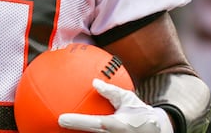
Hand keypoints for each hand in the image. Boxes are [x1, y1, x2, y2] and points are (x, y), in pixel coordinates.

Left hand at [58, 79, 173, 132]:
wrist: (156, 130)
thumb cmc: (139, 113)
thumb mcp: (128, 99)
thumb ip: (111, 91)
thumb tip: (94, 82)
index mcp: (116, 125)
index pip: (94, 124)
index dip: (77, 122)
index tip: (61, 119)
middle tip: (54, 128)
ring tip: (55, 132)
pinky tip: (71, 131)